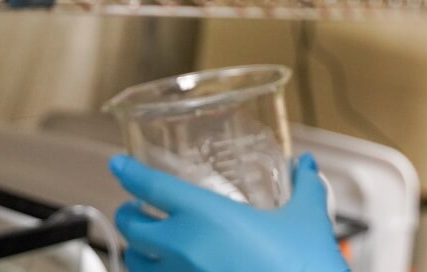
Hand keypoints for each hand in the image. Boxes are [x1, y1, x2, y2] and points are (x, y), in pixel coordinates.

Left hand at [111, 153, 348, 271]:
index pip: (151, 185)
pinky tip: (164, 271)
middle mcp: (183, 247)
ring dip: (135, 250)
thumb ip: (305, 188)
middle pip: (133, 226)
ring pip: (135, 263)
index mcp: (205, 215)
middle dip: (128, 214)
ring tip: (143, 244)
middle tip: (133, 208)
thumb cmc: (303, 266)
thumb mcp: (307, 220)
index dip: (129, 172)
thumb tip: (307, 166)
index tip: (118, 166)